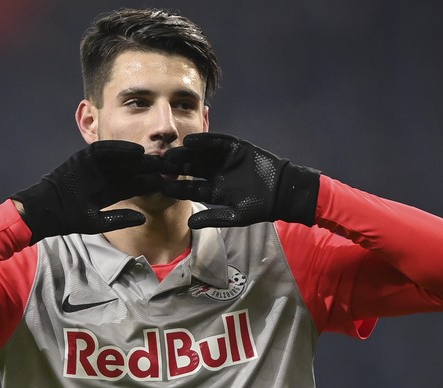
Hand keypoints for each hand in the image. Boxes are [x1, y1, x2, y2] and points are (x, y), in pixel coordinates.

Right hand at [11, 141, 163, 244]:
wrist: (44, 210)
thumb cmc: (68, 218)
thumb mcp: (97, 222)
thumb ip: (119, 219)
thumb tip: (143, 219)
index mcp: (109, 191)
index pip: (133, 185)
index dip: (148, 184)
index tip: (166, 184)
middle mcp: (105, 177)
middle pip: (130, 170)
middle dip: (147, 168)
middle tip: (167, 166)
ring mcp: (95, 166)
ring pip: (121, 159)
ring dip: (137, 157)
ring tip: (155, 156)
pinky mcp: (85, 156)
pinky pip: (105, 150)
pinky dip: (120, 148)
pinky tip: (136, 150)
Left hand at [162, 133, 319, 228]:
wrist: (283, 191)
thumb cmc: (260, 207)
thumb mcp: (234, 215)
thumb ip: (212, 217)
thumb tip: (189, 223)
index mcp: (213, 190)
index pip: (190, 189)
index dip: (176, 188)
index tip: (160, 187)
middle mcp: (215, 173)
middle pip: (191, 169)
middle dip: (176, 167)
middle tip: (159, 166)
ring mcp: (224, 160)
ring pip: (200, 155)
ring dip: (186, 153)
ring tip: (170, 152)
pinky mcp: (235, 147)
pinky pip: (216, 142)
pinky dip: (204, 140)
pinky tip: (189, 141)